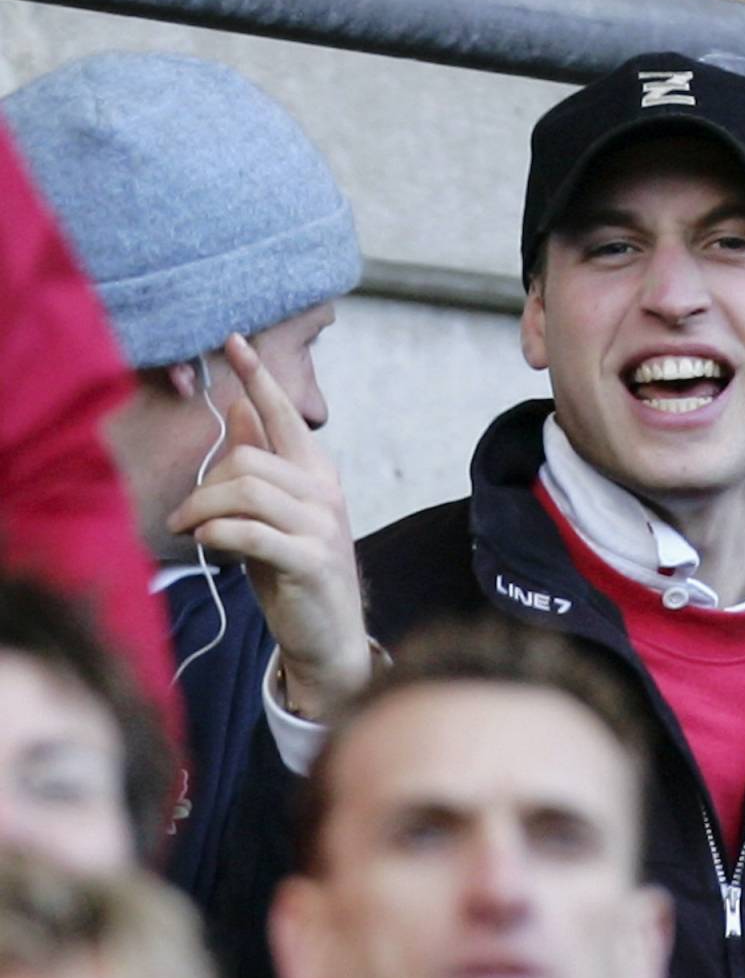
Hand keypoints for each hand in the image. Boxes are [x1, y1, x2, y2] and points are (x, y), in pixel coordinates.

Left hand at [167, 334, 369, 719]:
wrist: (327, 636)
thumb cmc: (294, 572)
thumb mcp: (275, 513)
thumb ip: (263, 463)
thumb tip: (242, 409)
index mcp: (317, 474)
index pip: (285, 416)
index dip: (259, 378)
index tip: (234, 341)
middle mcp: (325, 493)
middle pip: (250, 459)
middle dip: (204, 484)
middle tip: (183, 516)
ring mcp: (322, 527)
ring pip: (247, 492)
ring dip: (203, 510)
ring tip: (188, 531)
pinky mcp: (310, 561)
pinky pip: (251, 533)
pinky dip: (218, 534)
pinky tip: (207, 544)